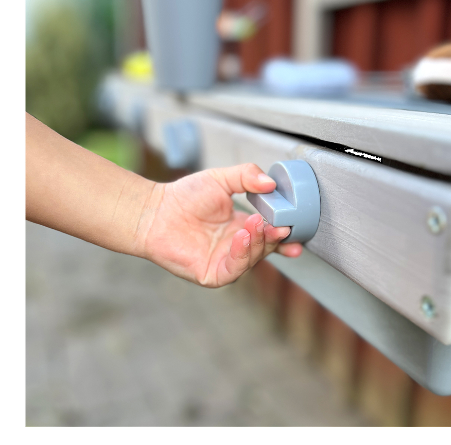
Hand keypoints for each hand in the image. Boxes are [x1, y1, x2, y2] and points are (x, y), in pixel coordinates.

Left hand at [141, 164, 301, 286]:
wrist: (154, 211)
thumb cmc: (183, 196)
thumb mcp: (221, 179)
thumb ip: (247, 176)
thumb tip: (271, 183)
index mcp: (241, 227)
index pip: (270, 233)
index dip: (285, 233)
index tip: (296, 225)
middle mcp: (236, 247)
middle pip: (265, 246)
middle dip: (275, 237)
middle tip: (281, 225)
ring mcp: (225, 262)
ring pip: (253, 258)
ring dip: (259, 241)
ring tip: (258, 223)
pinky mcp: (213, 274)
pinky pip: (234, 268)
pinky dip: (242, 254)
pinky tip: (241, 236)